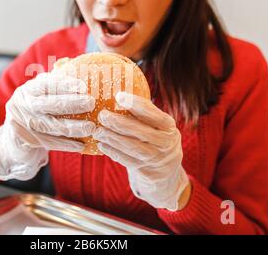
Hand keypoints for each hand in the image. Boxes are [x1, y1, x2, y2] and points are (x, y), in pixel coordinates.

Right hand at [0, 72, 95, 180]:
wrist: (13, 137)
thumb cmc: (34, 109)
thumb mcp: (40, 94)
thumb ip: (55, 82)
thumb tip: (80, 66)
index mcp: (28, 90)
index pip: (46, 85)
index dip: (64, 84)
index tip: (82, 85)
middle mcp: (23, 105)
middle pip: (50, 104)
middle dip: (72, 103)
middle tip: (91, 103)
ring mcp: (25, 124)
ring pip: (52, 126)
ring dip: (74, 127)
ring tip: (91, 127)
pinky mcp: (28, 141)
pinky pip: (51, 143)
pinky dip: (67, 144)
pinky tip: (82, 145)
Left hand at [92, 92, 190, 210]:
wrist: (164, 173)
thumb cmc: (154, 140)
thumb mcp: (157, 127)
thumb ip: (143, 115)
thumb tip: (116, 93)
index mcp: (169, 127)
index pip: (154, 115)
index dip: (137, 105)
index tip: (119, 96)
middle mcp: (166, 143)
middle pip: (142, 132)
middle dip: (120, 123)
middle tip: (102, 115)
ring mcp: (157, 159)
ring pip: (133, 148)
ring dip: (113, 138)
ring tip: (97, 131)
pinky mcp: (146, 172)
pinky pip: (127, 161)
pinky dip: (113, 152)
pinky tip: (101, 144)